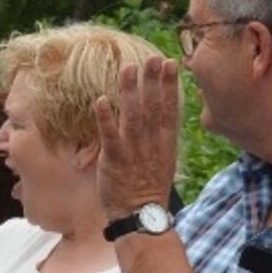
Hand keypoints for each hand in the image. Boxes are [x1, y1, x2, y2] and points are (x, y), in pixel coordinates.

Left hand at [94, 56, 181, 219]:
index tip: (170, 63)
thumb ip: (159, 136)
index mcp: (165, 142)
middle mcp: (152, 143)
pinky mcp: (114, 160)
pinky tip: (100, 100)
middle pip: (154, 107)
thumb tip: (159, 115)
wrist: (141, 215)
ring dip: (130, 91)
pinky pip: (109, 136)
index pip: (170, 108)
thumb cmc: (148, 187)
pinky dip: (105, 118)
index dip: (170, 85)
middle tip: (153, 57)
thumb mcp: (162, 159)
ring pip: (133, 116)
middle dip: (154, 81)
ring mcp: (133, 151)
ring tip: (129, 68)